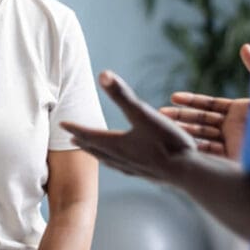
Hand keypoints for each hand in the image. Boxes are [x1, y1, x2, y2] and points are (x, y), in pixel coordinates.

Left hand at [60, 71, 198, 183]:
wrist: (187, 173)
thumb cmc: (166, 142)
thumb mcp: (143, 113)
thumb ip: (122, 95)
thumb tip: (103, 74)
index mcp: (116, 144)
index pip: (89, 134)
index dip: (75, 128)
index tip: (62, 124)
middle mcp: (121, 158)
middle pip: (96, 150)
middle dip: (84, 142)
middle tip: (71, 139)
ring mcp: (134, 169)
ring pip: (110, 161)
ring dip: (99, 155)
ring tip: (95, 153)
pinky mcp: (148, 176)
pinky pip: (125, 169)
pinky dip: (118, 164)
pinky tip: (127, 165)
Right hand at [159, 43, 249, 159]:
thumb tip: (245, 47)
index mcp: (241, 111)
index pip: (211, 105)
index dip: (192, 101)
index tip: (173, 97)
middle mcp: (235, 128)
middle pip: (202, 121)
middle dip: (181, 117)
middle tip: (160, 115)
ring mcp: (233, 145)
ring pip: (202, 137)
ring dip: (183, 132)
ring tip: (164, 129)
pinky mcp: (233, 159)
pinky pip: (209, 153)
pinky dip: (194, 148)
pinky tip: (178, 145)